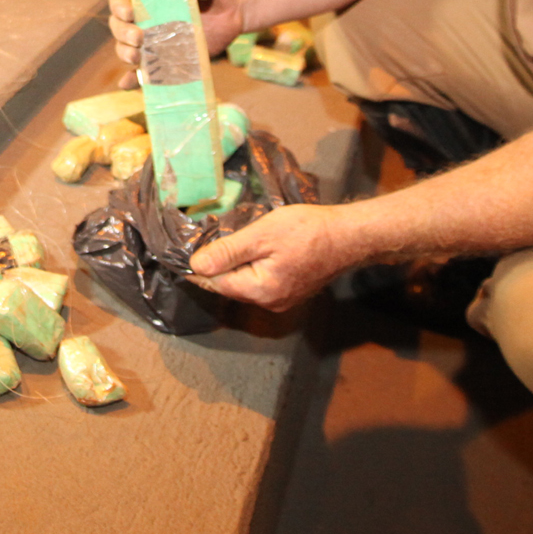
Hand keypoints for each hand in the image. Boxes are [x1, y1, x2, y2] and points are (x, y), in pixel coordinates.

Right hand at [105, 0, 245, 85]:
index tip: (129, 13)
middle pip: (118, 26)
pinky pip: (142, 73)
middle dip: (122, 34)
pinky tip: (127, 84)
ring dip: (125, 55)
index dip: (118, 5)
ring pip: (125, 49)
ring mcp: (153, 42)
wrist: (231, 12)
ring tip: (137, 57)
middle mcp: (144, 19)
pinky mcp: (165, 60)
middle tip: (139, 38)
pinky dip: (132, 80)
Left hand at [190, 204, 353, 310]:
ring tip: (226, 244)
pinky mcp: (291, 291)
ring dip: (233, 267)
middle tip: (204, 242)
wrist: (348, 236)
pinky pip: (260, 283)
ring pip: (245, 285)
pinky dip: (250, 268)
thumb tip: (195, 266)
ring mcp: (282, 299)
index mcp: (260, 291)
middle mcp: (269, 302)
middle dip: (216, 267)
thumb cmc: (306, 231)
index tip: (184, 254)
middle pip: (230, 286)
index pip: (216, 283)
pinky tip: (251, 251)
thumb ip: (227, 252)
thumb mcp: (261, 235)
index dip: (199, 267)